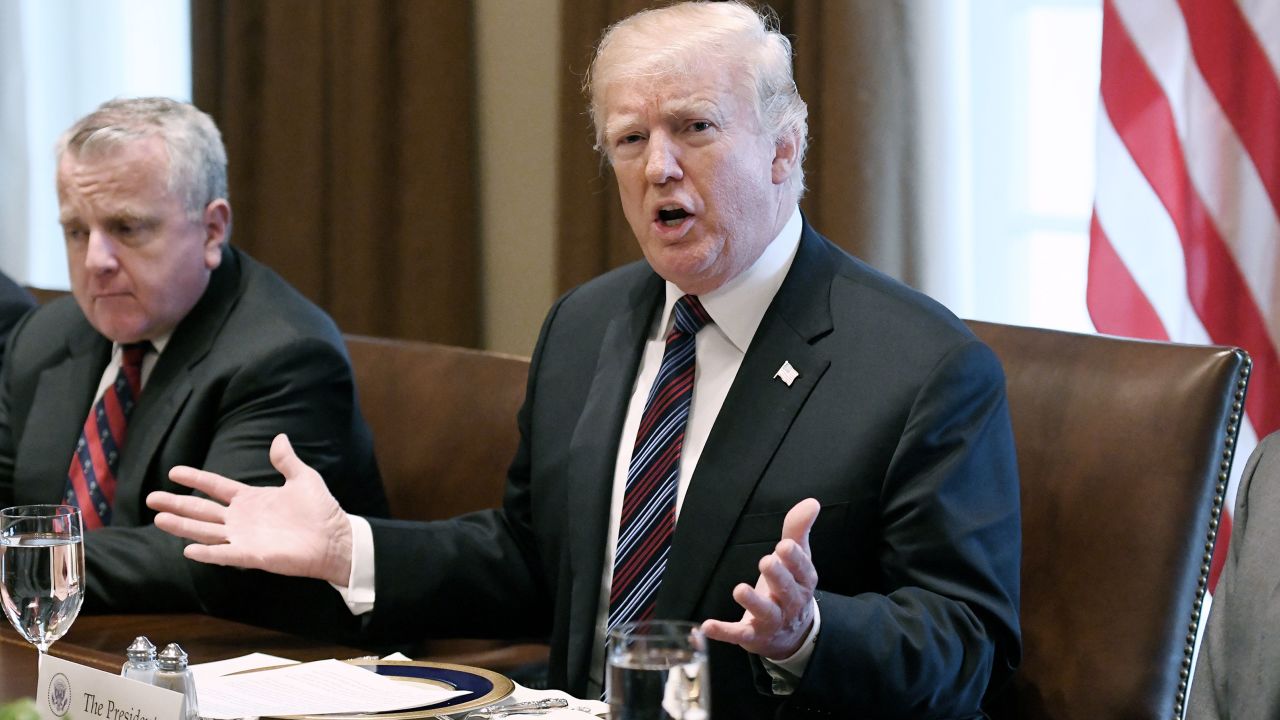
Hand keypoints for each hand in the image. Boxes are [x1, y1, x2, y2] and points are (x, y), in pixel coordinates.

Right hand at [146, 433, 353, 585]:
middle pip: (202, 510)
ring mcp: (245, 538)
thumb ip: (286, 461)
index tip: (173, 472)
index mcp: (252, 499)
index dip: (195, 479)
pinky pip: (226, 554)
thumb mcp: (303, 479)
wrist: (336, 539)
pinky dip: (208, 553)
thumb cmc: (321, 511)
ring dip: (183, 526)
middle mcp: (242, 519)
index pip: (216, 487)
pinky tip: (188, 549)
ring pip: (206, 531)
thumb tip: (279, 437)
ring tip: (158, 519)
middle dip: (177, 504)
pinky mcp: (253, 556)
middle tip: (151, 498)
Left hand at [700, 498, 819, 659]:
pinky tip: (706, 626)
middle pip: (787, 591)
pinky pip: (738, 635)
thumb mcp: (796, 559)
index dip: (795, 559)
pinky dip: (723, 631)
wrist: (792, 635)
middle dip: (777, 576)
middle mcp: (791, 604)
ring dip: (753, 603)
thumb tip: (811, 502)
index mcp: (803, 582)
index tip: (784, 545)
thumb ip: (798, 530)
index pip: (803, 570)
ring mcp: (772, 622)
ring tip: (740, 590)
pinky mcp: (752, 636)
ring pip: (765, 614)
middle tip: (766, 561)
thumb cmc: (791, 587)